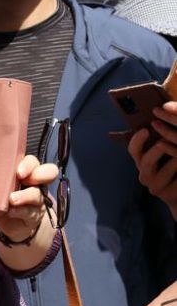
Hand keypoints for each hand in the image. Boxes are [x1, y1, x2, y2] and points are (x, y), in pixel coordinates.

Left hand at [0, 155, 57, 241]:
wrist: (8, 223)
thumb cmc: (0, 197)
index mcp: (26, 171)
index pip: (33, 161)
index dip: (28, 164)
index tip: (18, 172)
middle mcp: (36, 183)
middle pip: (49, 172)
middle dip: (39, 173)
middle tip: (21, 177)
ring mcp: (38, 200)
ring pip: (38, 194)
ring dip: (24, 196)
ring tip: (12, 199)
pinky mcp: (34, 216)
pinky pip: (31, 212)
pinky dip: (20, 211)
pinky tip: (11, 212)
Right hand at [129, 101, 176, 219]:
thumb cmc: (174, 167)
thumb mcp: (167, 152)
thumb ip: (162, 137)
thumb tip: (166, 110)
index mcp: (141, 159)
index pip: (133, 149)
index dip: (137, 140)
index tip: (146, 129)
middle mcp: (144, 173)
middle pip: (145, 160)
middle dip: (157, 150)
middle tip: (167, 141)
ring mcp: (154, 186)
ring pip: (164, 171)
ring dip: (175, 162)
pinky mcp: (167, 195)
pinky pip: (176, 183)